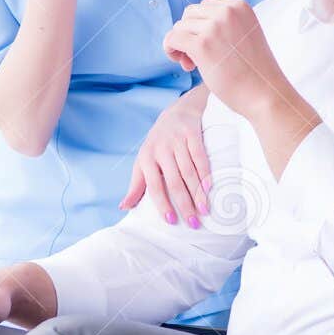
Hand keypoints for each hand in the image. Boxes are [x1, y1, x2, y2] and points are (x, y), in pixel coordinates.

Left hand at [119, 87, 211, 223]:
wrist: (177, 111)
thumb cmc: (158, 144)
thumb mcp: (143, 162)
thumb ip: (136, 186)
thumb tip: (124, 207)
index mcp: (146, 158)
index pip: (154, 186)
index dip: (162, 204)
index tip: (171, 221)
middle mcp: (161, 149)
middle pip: (174, 182)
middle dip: (184, 204)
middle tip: (193, 223)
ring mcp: (177, 140)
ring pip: (188, 172)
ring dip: (198, 193)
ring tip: (204, 211)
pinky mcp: (192, 134)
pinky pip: (200, 157)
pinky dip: (206, 173)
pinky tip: (210, 188)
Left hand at [163, 0, 284, 117]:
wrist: (265, 94)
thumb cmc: (252, 71)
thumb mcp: (243, 34)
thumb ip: (223, 25)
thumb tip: (186, 28)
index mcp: (239, 6)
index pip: (204, 6)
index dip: (200, 26)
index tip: (208, 46)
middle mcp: (227, 11)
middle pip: (189, 14)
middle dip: (189, 34)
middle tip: (196, 59)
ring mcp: (214, 27)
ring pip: (179, 26)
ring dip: (181, 45)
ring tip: (194, 65)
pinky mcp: (202, 45)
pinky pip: (173, 39)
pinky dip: (171, 50)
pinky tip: (185, 65)